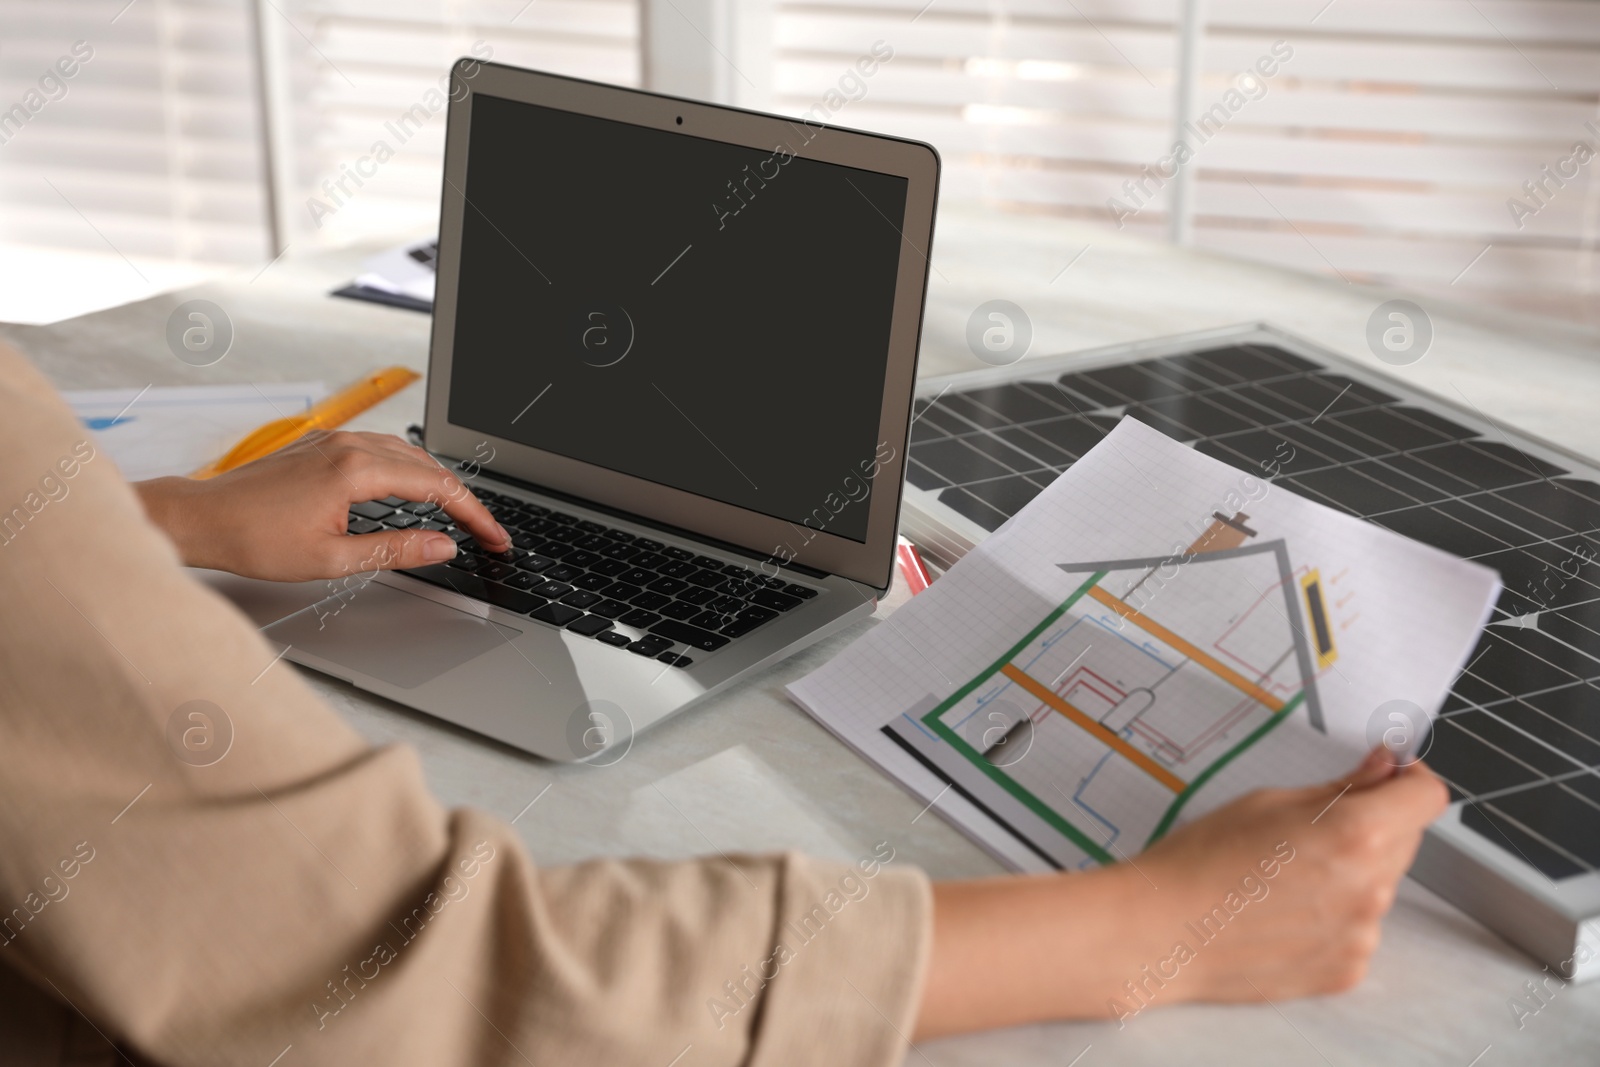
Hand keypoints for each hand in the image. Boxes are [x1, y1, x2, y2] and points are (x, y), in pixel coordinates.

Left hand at [134, 430, 510, 581]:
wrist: (201, 519)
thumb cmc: (253, 540)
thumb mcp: (333, 559)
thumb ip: (396, 550)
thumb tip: (442, 545)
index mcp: (355, 470)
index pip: (437, 487)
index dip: (474, 515)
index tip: (493, 538)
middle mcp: (348, 445)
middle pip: (428, 465)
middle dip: (463, 499)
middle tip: (484, 531)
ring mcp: (334, 440)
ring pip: (406, 453)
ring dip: (437, 481)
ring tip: (456, 513)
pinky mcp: (322, 444)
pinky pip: (381, 449)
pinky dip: (409, 469)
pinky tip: (412, 489)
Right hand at [916, 748, 1448, 1037]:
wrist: (1159, 931)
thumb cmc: (1199, 860)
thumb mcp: (1267, 801)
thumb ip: (1340, 788)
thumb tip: (1384, 769)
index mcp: (1357, 833)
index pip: (1427, 798)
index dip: (1409, 780)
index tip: (1387, 778)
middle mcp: (1371, 887)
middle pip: (1404, 841)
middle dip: (1372, 824)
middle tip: (1309, 827)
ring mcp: (1361, 935)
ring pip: (1378, 886)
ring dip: (1351, 873)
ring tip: (1283, 876)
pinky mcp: (1345, 970)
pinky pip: (1357, 929)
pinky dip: (1332, 916)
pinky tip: (1281, 911)